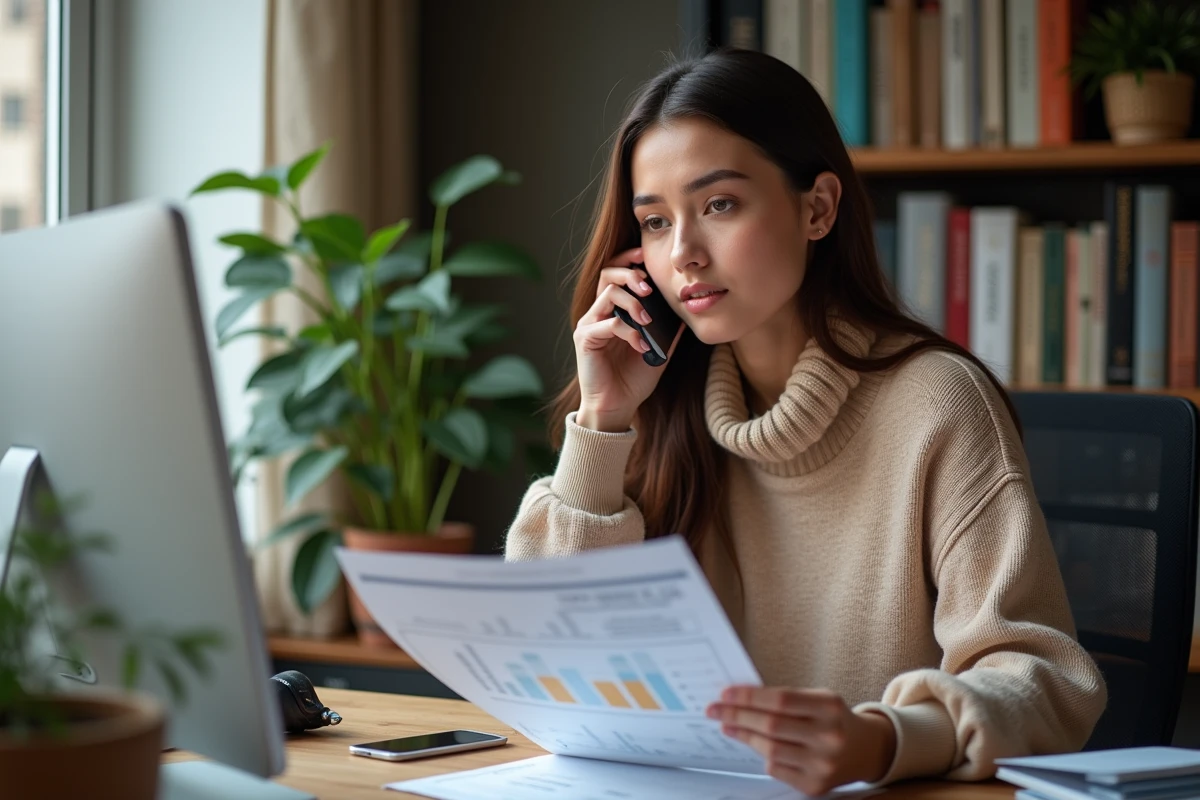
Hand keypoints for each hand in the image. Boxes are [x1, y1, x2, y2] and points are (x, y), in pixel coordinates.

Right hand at [573, 247, 682, 432]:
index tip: (646, 255)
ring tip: (648, 320)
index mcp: (613, 310)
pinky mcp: (585, 340)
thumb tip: (687, 306)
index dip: (629, 260)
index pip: (616, 274)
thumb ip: (668, 327)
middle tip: (648, 285)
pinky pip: (607, 323)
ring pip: (608, 294)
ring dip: (632, 302)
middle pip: (607, 275)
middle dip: (630, 274)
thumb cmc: (634, 378)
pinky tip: (641, 346)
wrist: (618, 406)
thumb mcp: (659, 348)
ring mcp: (589, 325)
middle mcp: (598, 313)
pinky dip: (629, 331)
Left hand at [706, 686, 896, 795]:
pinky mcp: (815, 786)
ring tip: (728, 724)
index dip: (749, 697)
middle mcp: (829, 737)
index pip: (780, 700)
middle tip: (714, 709)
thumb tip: (738, 699)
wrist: (864, 750)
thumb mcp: (817, 698)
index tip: (725, 693)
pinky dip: (762, 755)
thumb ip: (784, 699)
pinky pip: (776, 769)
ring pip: (770, 749)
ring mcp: (823, 765)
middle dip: (737, 715)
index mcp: (829, 707)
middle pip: (771, 725)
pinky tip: (754, 744)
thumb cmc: (831, 718)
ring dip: (743, 735)